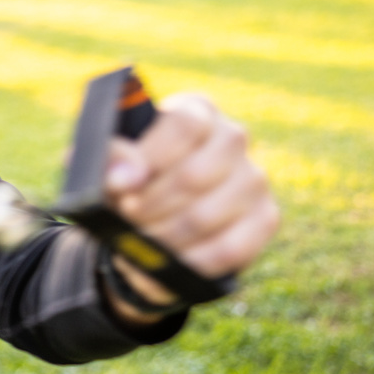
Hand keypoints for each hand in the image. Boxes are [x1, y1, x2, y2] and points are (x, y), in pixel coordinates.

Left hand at [100, 93, 278, 322]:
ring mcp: (253, 179)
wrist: (149, 215)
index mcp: (195, 110)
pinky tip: (165, 262)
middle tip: (126, 217)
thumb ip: (108, 158)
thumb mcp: (107, 161)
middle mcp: (232, 138)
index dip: (149, 158)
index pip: (184, 125)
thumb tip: (125, 178)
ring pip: (206, 216)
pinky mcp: (265, 218)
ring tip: (137, 241)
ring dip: (162, 237)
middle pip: (193, 176)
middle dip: (149, 205)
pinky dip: (189, 262)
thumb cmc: (127, 177)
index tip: (118, 186)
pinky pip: (229, 249)